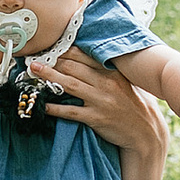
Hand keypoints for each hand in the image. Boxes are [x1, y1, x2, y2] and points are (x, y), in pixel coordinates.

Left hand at [25, 44, 169, 179]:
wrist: (146, 132)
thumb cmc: (133, 106)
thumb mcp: (126, 83)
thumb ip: (109, 71)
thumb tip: (87, 60)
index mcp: (113, 72)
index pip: (84, 55)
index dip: (64, 50)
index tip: (50, 46)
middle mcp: (106, 83)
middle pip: (73, 66)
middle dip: (52, 60)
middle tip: (35, 56)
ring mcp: (101, 101)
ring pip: (69, 84)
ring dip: (49, 76)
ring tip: (33, 70)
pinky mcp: (96, 118)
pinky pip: (70, 111)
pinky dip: (55, 108)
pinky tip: (42, 104)